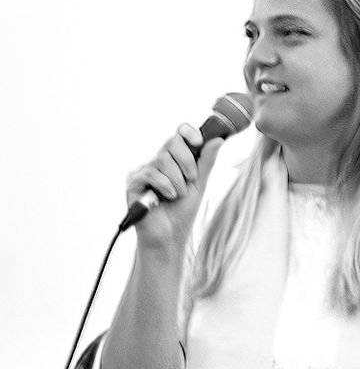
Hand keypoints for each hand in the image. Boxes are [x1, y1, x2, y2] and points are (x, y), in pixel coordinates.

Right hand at [125, 122, 224, 251]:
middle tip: (191, 179)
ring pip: (162, 159)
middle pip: (172, 142)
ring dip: (177, 180)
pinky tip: (167, 197)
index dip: (189, 133)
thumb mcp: (199, 184)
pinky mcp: (133, 183)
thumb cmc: (182, 211)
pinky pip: (150, 174)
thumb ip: (206, 162)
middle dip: (187, 161)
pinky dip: (165, 186)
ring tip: (178, 195)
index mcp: (174, 160)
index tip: (199, 141)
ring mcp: (144, 171)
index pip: (179, 134)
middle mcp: (157, 162)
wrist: (170, 236)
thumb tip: (217, 140)